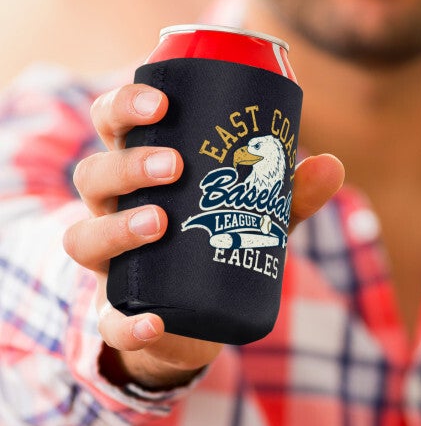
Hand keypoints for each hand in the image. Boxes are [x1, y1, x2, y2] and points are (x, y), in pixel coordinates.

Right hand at [63, 83, 343, 389]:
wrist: (199, 310)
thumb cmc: (218, 239)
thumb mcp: (255, 211)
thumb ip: (288, 192)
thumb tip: (331, 165)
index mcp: (140, 174)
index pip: (113, 126)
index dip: (123, 106)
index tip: (161, 102)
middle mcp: (113, 211)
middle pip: (93, 175)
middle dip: (127, 164)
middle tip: (174, 167)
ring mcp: (111, 263)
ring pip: (84, 238)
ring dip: (117, 228)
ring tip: (159, 223)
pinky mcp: (120, 311)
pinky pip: (106, 319)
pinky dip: (126, 323)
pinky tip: (153, 323)